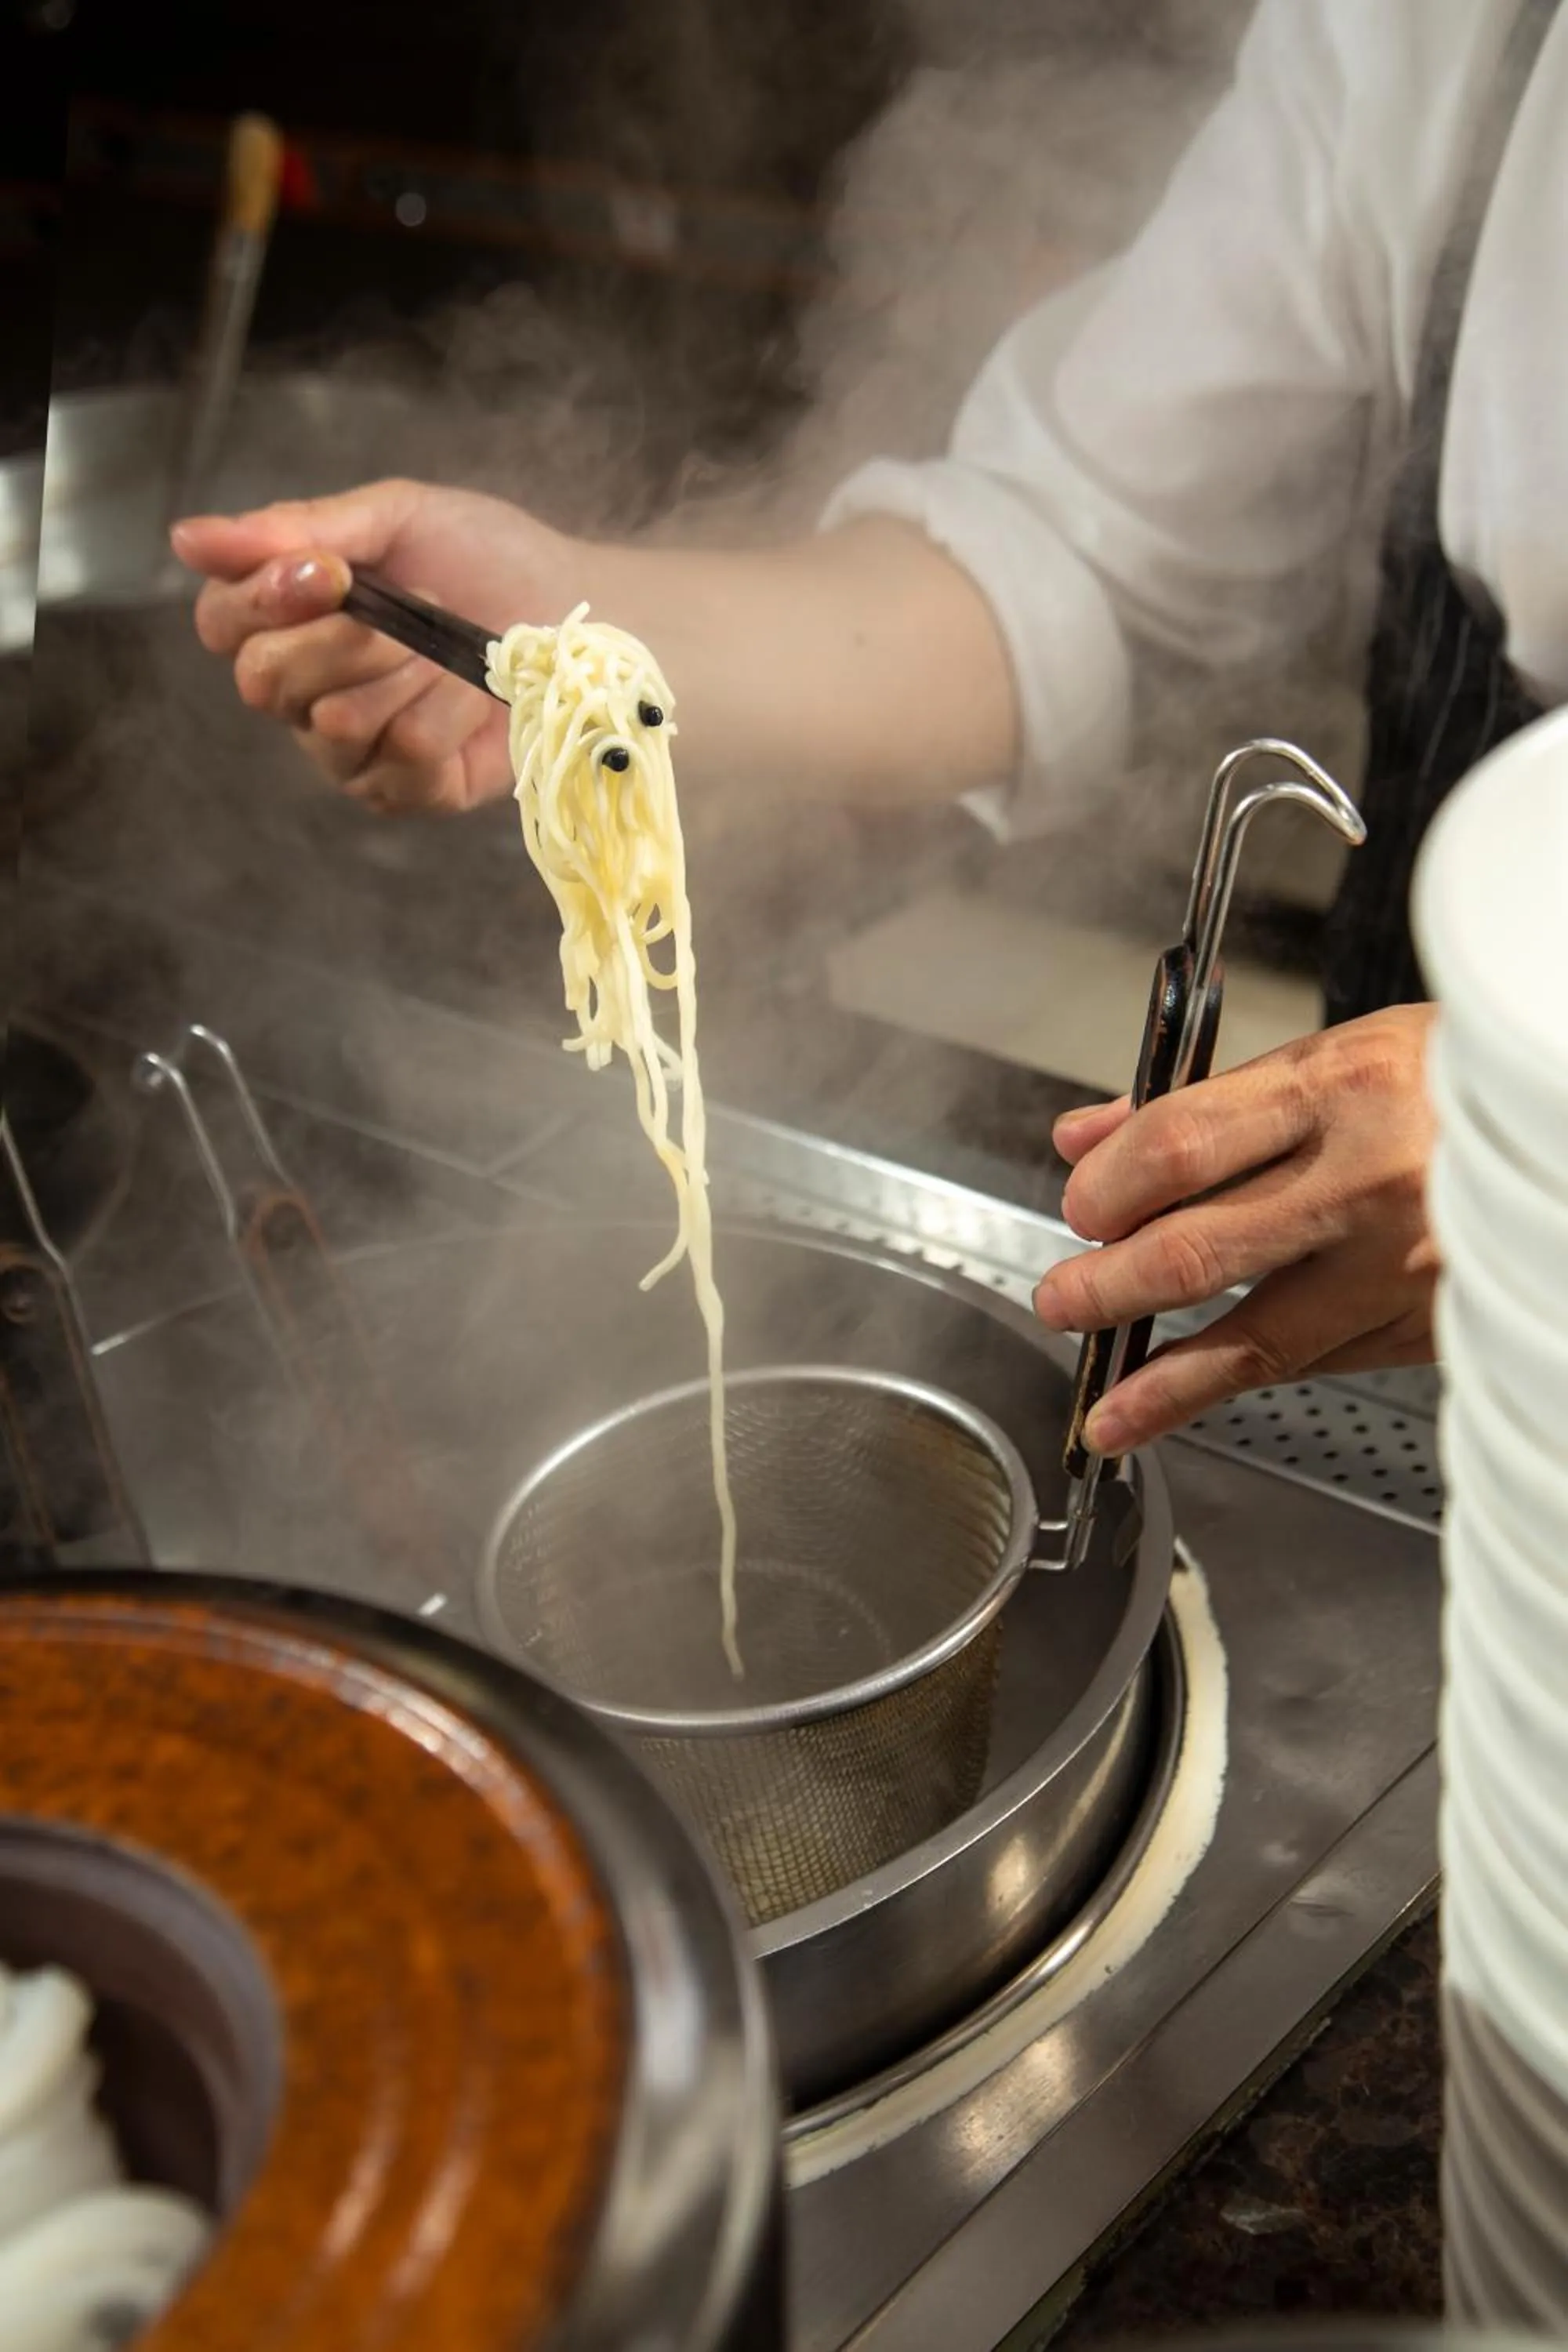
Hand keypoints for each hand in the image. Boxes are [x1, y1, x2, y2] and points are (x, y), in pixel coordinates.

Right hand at [172, 481, 575, 813]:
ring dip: (410, 674)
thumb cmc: (489, 560)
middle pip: (265, 683)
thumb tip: (188, 538)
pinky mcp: (405, 794)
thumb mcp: (397, 518)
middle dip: (345, 640)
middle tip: (415, 609)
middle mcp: (303, 695)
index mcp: (287, 620)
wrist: (584, 617)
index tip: (330, 572)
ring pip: (335, 724)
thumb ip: (299, 527)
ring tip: (455, 651)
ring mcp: (350, 754)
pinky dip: (450, 715)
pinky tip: (480, 697)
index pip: (222, 622)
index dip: (263, 599)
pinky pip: (401, 759)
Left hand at [1032, 1004, 1439, 1452]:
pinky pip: (1315, 1362)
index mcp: (1342, 1087)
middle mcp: (1371, 1180)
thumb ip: (1203, 1103)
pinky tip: (1189, 1399)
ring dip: (1159, 1380)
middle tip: (1063, 1300)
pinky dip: (1242, 1384)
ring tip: (1105, 1401)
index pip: (1176, 1148)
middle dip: (1104, 1289)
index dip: (1103, 1188)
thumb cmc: (1455, 1084)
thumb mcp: (1334, 1056)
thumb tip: (1088, 1137)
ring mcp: (1406, 1265)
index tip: (1078, 1206)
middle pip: (1195, 1251)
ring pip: (1254, 1340)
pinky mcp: (1432, 1327)